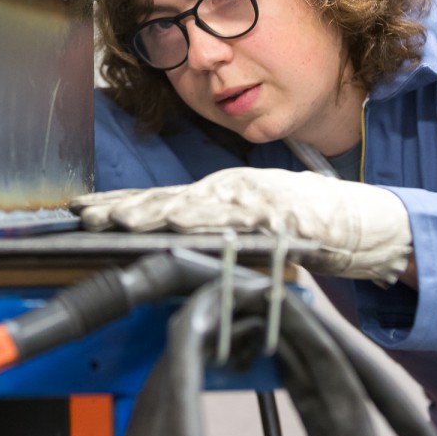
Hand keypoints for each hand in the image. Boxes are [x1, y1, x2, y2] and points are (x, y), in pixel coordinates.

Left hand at [71, 168, 412, 284]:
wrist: (356, 222)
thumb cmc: (298, 222)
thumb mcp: (244, 226)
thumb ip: (208, 232)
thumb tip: (162, 243)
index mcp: (213, 197)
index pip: (155, 199)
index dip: (116, 203)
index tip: (81, 209)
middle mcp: (224, 192)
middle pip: (162, 200)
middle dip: (121, 208)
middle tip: (87, 215)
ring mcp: (247, 201)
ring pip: (190, 206)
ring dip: (152, 213)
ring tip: (121, 220)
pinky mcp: (271, 214)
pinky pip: (232, 219)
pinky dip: (202, 219)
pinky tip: (178, 223)